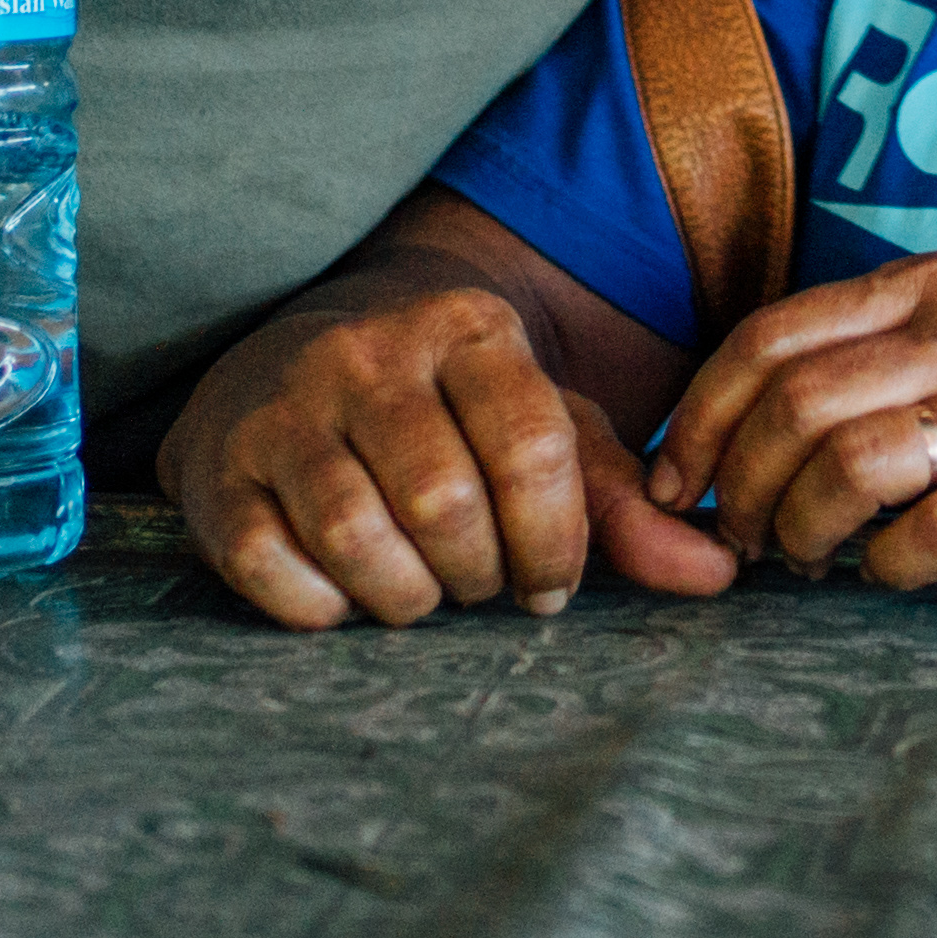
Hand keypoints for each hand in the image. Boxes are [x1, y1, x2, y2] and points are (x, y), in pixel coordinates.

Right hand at [163, 267, 736, 630]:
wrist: (288, 353)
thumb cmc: (443, 409)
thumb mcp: (540, 424)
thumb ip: (624, 502)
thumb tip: (720, 576)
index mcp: (465, 328)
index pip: (532, 444)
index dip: (555, 540)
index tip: (550, 583)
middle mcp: (367, 354)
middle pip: (444, 502)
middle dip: (478, 575)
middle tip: (479, 584)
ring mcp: (283, 408)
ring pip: (359, 540)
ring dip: (407, 599)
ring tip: (422, 590)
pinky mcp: (216, 469)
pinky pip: (273, 570)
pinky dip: (322, 609)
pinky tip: (346, 593)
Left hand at [653, 256, 936, 590]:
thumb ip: (890, 350)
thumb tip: (759, 429)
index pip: (773, 336)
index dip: (702, 417)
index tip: (681, 479)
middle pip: (794, 407)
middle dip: (738, 488)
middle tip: (737, 538)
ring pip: (849, 468)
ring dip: (799, 533)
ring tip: (804, 563)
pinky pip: (930, 539)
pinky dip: (882, 570)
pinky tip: (888, 576)